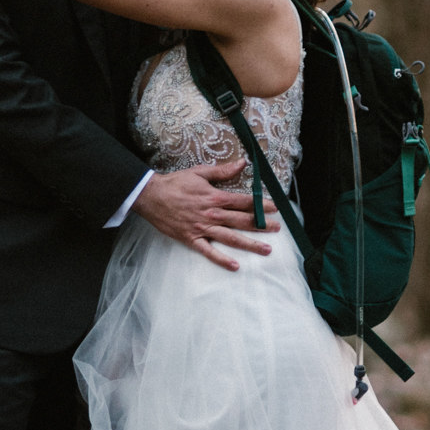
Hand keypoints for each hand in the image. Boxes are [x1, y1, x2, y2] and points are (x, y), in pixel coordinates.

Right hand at [131, 160, 279, 269]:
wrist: (151, 196)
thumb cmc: (175, 183)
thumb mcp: (200, 172)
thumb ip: (223, 171)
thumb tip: (242, 163)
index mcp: (215, 197)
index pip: (244, 202)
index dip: (262, 205)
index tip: (276, 208)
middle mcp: (212, 214)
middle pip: (242, 221)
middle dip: (262, 225)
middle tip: (278, 229)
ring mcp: (202, 228)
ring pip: (231, 238)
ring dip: (250, 244)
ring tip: (266, 250)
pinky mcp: (191, 239)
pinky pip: (209, 252)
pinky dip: (222, 260)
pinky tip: (235, 266)